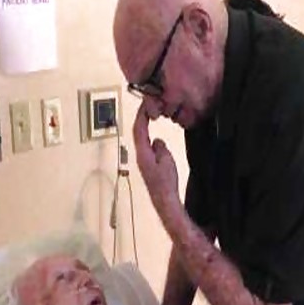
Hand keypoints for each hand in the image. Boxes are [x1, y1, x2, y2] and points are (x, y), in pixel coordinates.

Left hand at [132, 105, 181, 221]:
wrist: (164, 199)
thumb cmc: (165, 183)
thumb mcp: (166, 162)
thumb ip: (160, 149)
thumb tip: (156, 141)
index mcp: (143, 153)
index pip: (139, 130)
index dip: (141, 116)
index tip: (145, 104)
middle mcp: (140, 156)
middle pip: (137, 133)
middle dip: (141, 119)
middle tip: (148, 108)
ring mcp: (143, 161)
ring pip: (141, 140)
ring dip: (145, 128)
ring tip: (151, 117)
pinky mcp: (148, 166)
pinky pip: (147, 147)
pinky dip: (149, 137)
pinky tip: (156, 138)